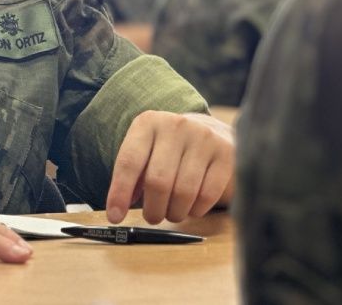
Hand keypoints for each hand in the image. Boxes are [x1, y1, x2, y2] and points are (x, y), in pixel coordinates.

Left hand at [105, 111, 234, 223]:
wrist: (212, 133)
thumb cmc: (170, 151)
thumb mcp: (146, 154)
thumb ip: (131, 178)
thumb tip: (117, 210)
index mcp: (148, 123)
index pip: (129, 162)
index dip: (119, 193)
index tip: (115, 217)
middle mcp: (176, 125)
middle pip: (158, 181)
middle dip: (153, 209)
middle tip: (153, 217)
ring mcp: (203, 137)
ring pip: (183, 192)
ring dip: (175, 213)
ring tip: (172, 212)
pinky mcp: (226, 153)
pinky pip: (207, 195)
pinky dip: (196, 210)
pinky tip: (192, 206)